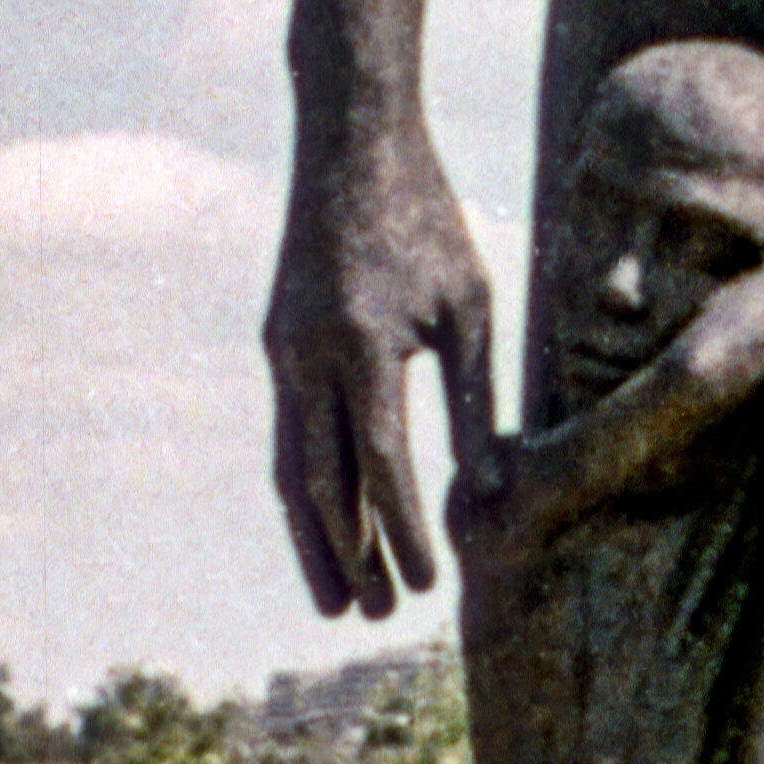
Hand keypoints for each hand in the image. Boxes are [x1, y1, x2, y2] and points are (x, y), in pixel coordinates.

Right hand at [266, 126, 494, 618]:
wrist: (349, 145)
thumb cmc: (428, 221)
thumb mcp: (470, 306)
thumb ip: (475, 399)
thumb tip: (486, 489)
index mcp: (364, 349)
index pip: (384, 466)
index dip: (404, 533)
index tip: (427, 588)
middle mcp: (308, 360)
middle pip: (324, 486)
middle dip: (350, 558)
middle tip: (373, 618)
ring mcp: (283, 354)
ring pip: (293, 469)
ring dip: (315, 539)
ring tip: (336, 598)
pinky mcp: (277, 345)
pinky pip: (289, 436)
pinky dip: (306, 491)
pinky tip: (327, 525)